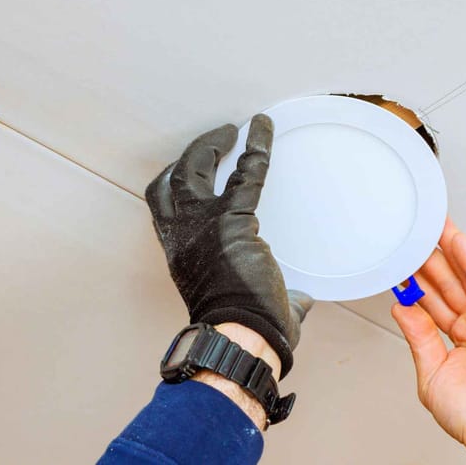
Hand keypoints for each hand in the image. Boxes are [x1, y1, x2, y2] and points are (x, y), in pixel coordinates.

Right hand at [145, 114, 312, 378]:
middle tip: (218, 139)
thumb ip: (276, 296)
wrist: (243, 338)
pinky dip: (256, 148)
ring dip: (211, 144)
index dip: (173, 180)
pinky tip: (264, 128)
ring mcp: (203, 226)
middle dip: (191, 154)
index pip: (164, 205)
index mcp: (181, 254)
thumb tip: (301, 301)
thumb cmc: (245, 332)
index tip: (192, 164)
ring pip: (194, 168)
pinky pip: (246, 173)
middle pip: (171, 180)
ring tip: (232, 131)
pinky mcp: (233, 220)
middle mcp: (183, 236)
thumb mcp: (249, 307)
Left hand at [391, 219, 465, 464]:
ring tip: (432, 225)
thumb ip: (418, 336)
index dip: (415, 278)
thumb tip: (401, 306)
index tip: (397, 259)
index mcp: (459, 336)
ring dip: (449, 250)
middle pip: (448, 282)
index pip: (432, 299)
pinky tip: (459, 244)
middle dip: (429, 257)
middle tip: (411, 232)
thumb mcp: (431, 372)